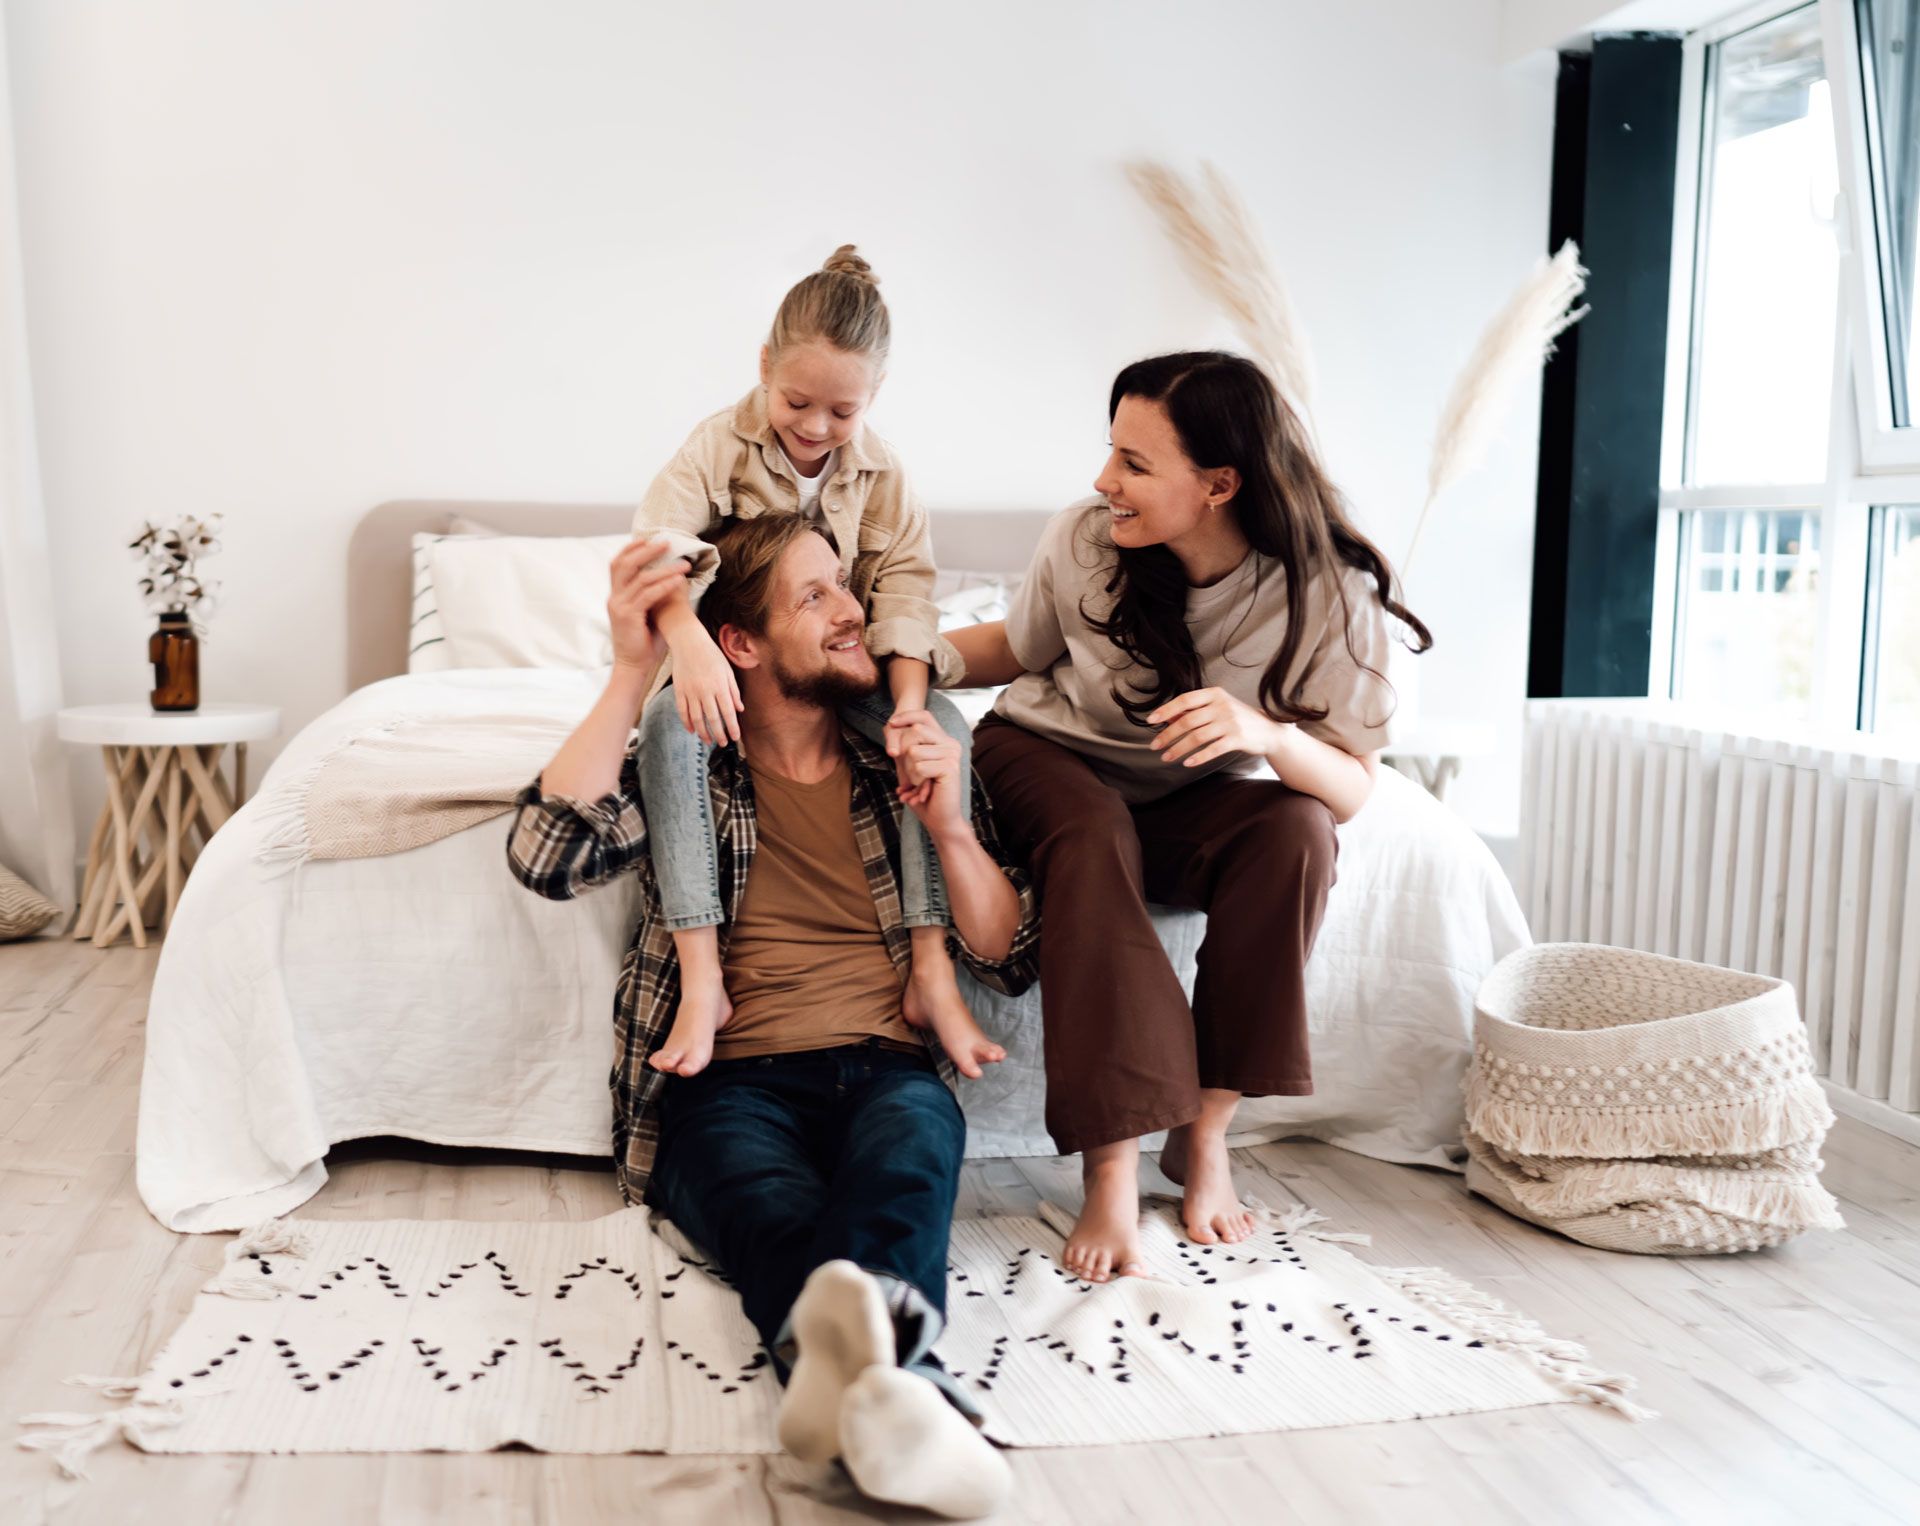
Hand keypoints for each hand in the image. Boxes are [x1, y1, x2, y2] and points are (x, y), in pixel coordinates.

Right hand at [608, 539, 688, 675]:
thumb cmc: (644, 641)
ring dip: (664, 568)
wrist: (633, 666)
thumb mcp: (647, 612)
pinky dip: (664, 585)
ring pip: (640, 578)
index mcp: (616, 595)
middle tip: (667, 543)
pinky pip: (648, 595)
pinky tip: (678, 580)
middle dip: (647, 551)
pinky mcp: (627, 616)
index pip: (617, 563)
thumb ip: (652, 595)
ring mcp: (619, 606)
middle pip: (625, 564)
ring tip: (684, 564)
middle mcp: (614, 597)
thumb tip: (671, 576)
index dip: (632, 548)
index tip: (649, 539)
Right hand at [671, 626, 744, 745]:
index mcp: (720, 686)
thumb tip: (739, 709)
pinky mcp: (679, 690)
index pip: (728, 712)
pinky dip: (687, 722)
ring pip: (697, 718)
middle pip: (713, 719)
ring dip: (703, 732)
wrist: (689, 642)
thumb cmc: (712, 655)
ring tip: (709, 741)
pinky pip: (682, 711)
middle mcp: (705, 691)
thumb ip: (733, 691)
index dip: (732, 727)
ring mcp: (690, 692)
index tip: (736, 737)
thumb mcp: (728, 670)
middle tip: (723, 744)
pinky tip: (692, 730)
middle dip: (719, 734)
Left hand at [889, 709, 967, 836]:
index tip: (891, 724)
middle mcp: (951, 744)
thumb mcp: (909, 767)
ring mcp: (952, 754)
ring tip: (920, 785)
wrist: (941, 819)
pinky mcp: (950, 767)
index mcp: (944, 741)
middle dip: (904, 753)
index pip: (924, 716)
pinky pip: (919, 767)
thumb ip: (903, 748)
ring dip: (910, 772)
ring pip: (913, 751)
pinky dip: (916, 781)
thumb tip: (889, 727)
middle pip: (915, 730)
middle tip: (911, 775)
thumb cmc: (925, 795)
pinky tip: (925, 790)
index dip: (906, 716)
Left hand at [1147, 687, 1291, 768]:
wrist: (1269, 730)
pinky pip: (1213, 749)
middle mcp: (1222, 706)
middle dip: (1168, 735)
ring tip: (1167, 757)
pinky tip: (1187, 763)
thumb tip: (1167, 718)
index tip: (1151, 721)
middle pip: (1187, 721)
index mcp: (1215, 694)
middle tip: (1155, 746)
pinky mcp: (1238, 738)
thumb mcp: (1217, 709)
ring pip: (1197, 737)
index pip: (1185, 700)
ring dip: (1178, 749)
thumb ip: (1194, 712)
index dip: (1166, 710)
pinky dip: (1198, 757)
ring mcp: (1230, 722)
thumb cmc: (1238, 719)